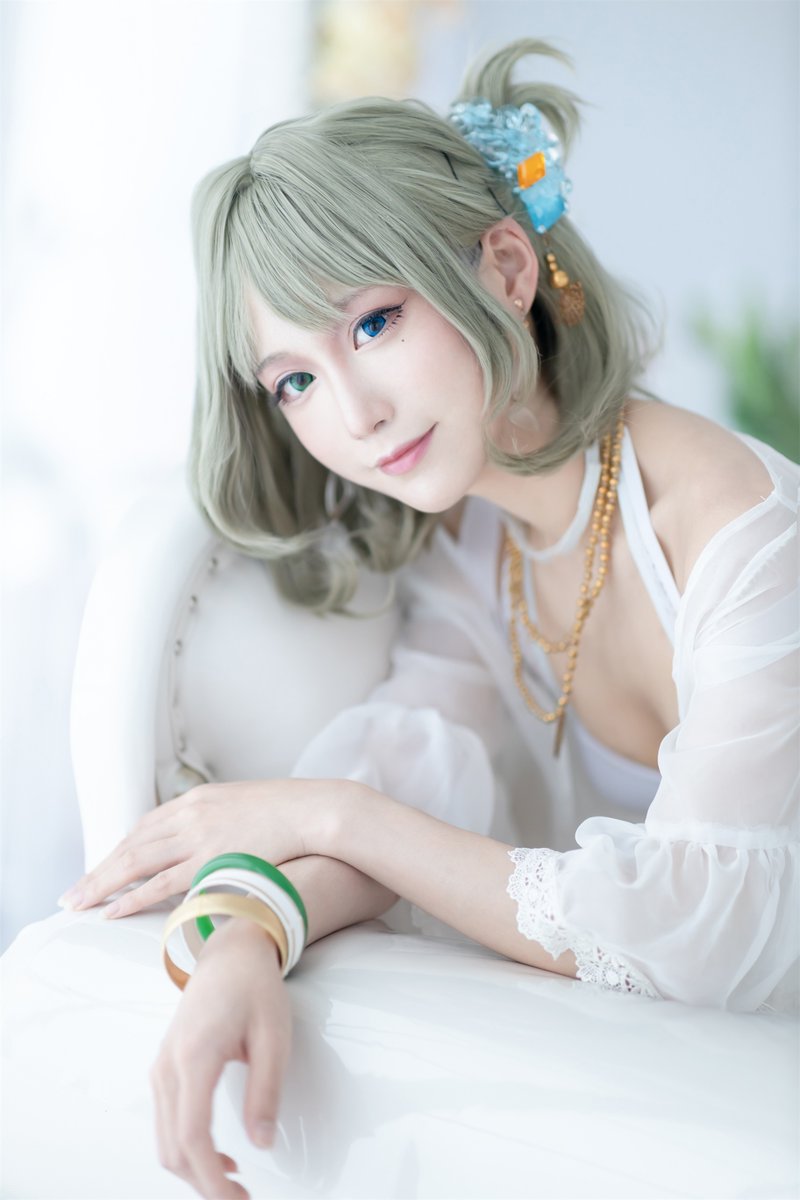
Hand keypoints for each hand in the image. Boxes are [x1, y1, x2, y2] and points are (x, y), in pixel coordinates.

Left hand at [59, 778, 344, 918]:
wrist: (315, 810)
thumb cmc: (291, 812)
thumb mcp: (247, 807)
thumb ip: (223, 822)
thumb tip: (218, 841)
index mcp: (198, 799)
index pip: (146, 826)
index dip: (121, 850)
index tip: (104, 868)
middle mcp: (190, 814)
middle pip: (132, 844)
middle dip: (99, 870)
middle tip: (72, 893)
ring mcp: (198, 837)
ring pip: (137, 862)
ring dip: (103, 884)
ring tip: (77, 903)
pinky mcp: (210, 860)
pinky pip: (162, 883)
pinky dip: (133, 896)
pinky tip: (113, 909)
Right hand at [152, 916, 289, 1199]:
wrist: (230, 953)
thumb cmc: (254, 986)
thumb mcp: (274, 1037)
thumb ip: (267, 1091)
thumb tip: (262, 1142)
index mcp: (195, 1055)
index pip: (191, 1136)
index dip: (211, 1179)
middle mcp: (168, 1064)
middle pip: (172, 1148)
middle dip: (204, 1183)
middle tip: (242, 1198)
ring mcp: (161, 1066)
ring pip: (165, 1140)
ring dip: (195, 1170)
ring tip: (235, 1183)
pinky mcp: (165, 1068)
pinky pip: (166, 1122)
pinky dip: (187, 1149)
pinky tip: (220, 1157)